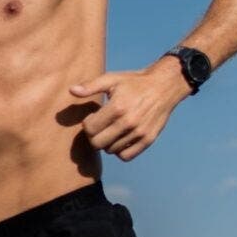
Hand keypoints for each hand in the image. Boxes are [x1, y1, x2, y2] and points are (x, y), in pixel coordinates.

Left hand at [68, 62, 192, 160]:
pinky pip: (126, 156)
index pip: (89, 128)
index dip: (87, 124)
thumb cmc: (135, 82)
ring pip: (110, 150)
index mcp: (117, 107)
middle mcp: (128, 122)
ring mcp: (139, 133)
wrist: (165, 86)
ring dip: (107, 143)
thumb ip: (91, 86)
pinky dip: (119, 151)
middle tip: (99, 127)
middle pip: (97, 143)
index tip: (94, 117)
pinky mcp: (148, 139)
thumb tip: (71, 90)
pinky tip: (120, 139)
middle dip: (93, 136)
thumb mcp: (112, 79)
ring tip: (111, 130)